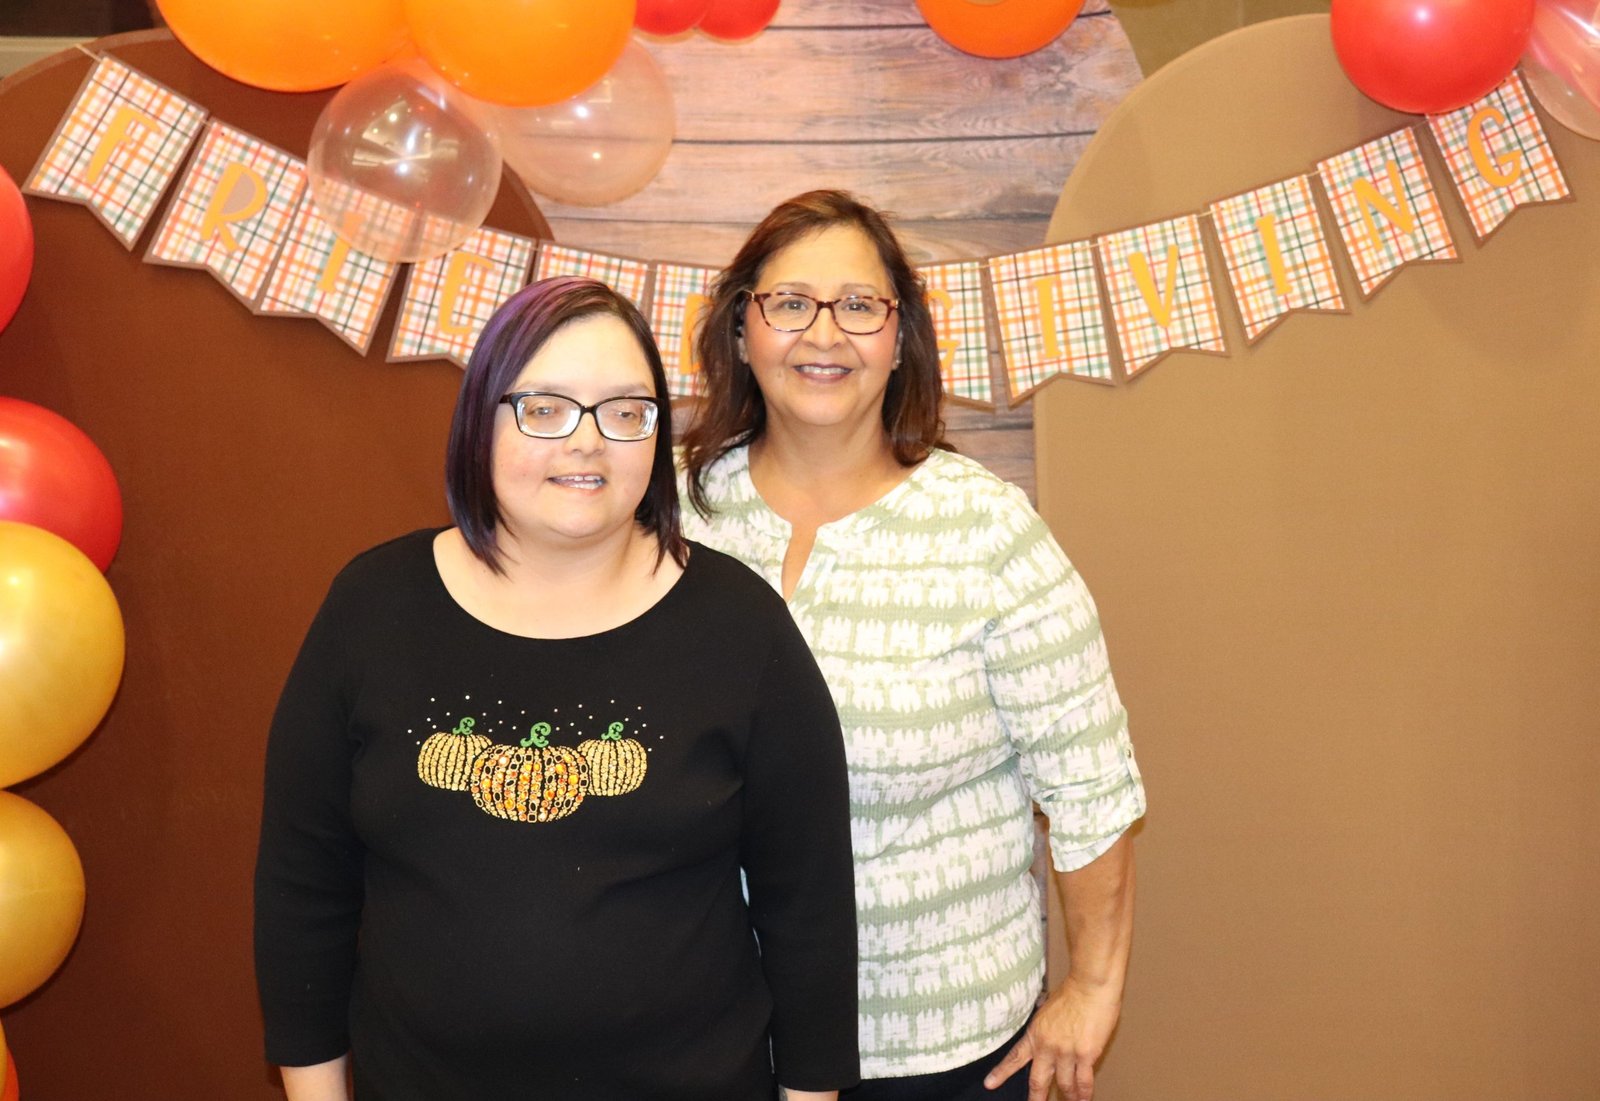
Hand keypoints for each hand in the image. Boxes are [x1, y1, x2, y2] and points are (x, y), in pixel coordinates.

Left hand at [983, 979, 1121, 1100]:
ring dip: (1067, 1097)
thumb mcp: (1046, 1009)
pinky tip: (1084, 1100)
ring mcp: (1067, 1053)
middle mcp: (1048, 1047)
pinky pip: (1084, 1081)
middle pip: (1038, 1080)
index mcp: (1035, 1034)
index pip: (1014, 1057)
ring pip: (1064, 1085)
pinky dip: (1084, 1093)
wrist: (1089, 986)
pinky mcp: (1086, 1055)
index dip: (1002, 1073)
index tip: (990, 1084)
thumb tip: (1045, 1030)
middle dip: (1036, 1098)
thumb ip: (1044, 1025)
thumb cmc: (1071, 992)